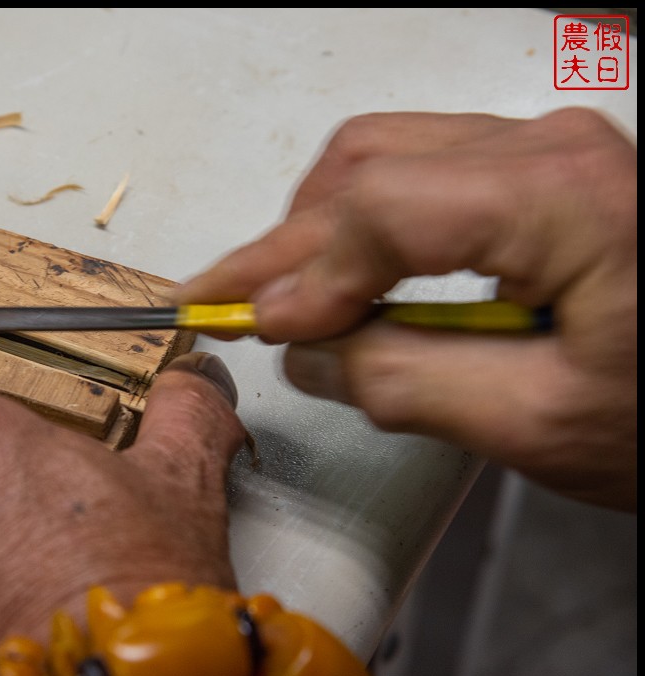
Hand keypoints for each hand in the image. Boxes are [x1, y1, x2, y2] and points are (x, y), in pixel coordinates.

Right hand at [177, 108, 635, 510]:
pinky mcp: (539, 171)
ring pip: (382, 156)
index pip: (382, 208)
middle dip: (283, 244)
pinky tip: (343, 277)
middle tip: (221, 298)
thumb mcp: (534, 422)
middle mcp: (549, 146)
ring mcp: (545, 149)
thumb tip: (307, 350)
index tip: (261, 329)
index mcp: (561, 197)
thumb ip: (402, 382)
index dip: (304, 272)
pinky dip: (362, 223)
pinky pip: (419, 170)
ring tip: (278, 296)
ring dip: (316, 228)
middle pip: (367, 168)